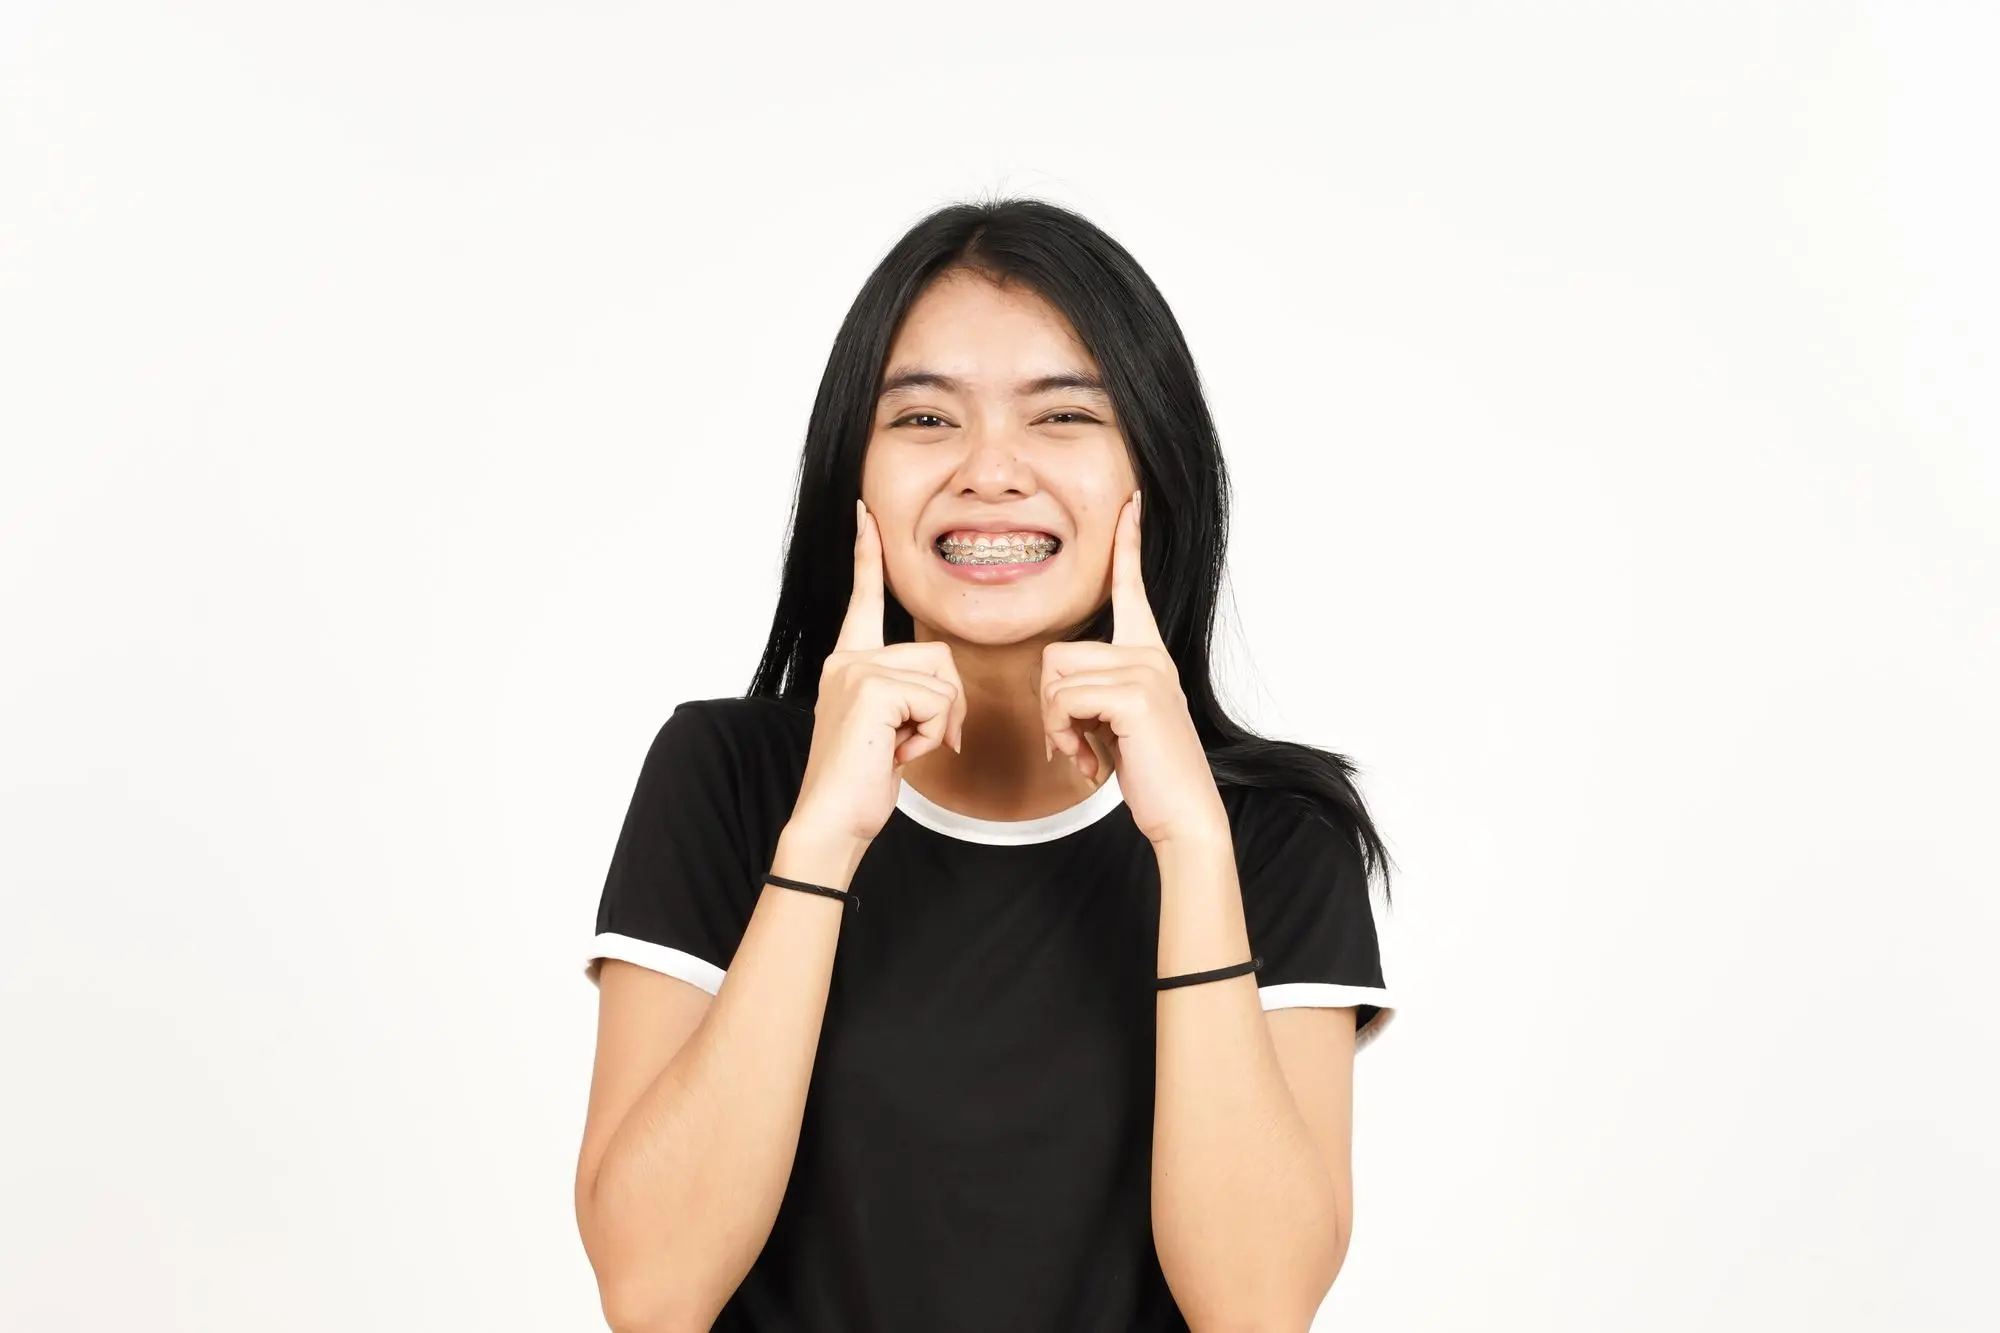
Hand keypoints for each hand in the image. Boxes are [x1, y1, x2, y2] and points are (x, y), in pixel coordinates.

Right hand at [789, 500, 968, 845]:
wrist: (831, 821)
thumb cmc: (860, 782)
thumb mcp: (888, 729)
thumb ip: (905, 696)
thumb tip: (943, 689)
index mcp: (848, 662)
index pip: (863, 598)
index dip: (867, 554)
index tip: (864, 513)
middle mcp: (847, 658)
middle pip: (939, 655)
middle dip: (945, 707)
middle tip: (911, 743)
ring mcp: (856, 670)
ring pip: (944, 680)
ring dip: (937, 725)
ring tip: (897, 750)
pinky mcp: (871, 688)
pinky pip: (938, 701)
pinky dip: (930, 736)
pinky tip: (895, 754)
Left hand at [1040, 492, 1226, 846]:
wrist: (1185, 814)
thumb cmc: (1151, 775)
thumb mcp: (1119, 723)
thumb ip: (1097, 692)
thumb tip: (1059, 686)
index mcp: (1149, 656)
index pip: (1132, 589)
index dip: (1128, 544)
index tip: (1130, 501)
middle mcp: (1150, 655)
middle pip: (1057, 653)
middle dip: (1052, 708)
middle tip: (1079, 744)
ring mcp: (1145, 671)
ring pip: (1055, 678)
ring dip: (1057, 727)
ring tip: (1089, 753)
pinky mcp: (1134, 694)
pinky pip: (1063, 699)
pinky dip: (1064, 736)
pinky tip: (1092, 763)